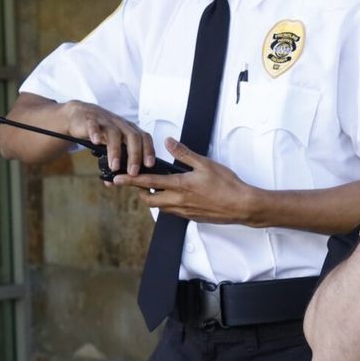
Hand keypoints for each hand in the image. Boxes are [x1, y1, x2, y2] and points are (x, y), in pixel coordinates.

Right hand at [58, 101, 152, 174]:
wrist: (79, 115)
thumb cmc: (100, 131)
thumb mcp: (110, 146)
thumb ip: (113, 162)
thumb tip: (112, 182)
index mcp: (129, 129)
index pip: (144, 138)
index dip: (148, 150)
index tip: (150, 165)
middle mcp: (120, 124)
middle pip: (133, 137)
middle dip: (135, 156)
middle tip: (133, 172)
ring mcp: (105, 121)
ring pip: (114, 134)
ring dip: (115, 151)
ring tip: (114, 167)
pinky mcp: (90, 120)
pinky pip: (94, 125)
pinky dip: (95, 133)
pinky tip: (96, 142)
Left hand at [113, 139, 262, 225]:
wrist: (242, 205)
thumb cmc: (227, 185)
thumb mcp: (205, 163)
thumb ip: (184, 153)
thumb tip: (170, 142)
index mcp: (180, 185)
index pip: (149, 182)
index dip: (131, 180)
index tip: (117, 179)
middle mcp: (179, 201)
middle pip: (149, 200)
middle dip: (140, 192)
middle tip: (138, 184)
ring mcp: (185, 212)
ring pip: (161, 207)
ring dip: (155, 198)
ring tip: (157, 189)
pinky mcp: (192, 218)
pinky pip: (174, 212)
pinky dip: (169, 204)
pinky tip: (176, 197)